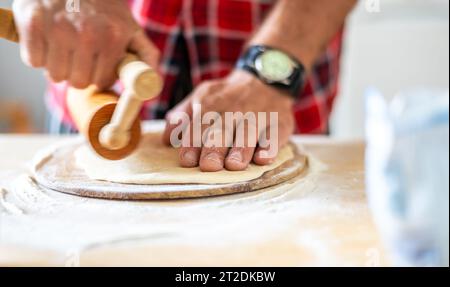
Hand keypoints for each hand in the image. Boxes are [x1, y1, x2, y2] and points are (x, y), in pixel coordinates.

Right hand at [13, 0, 159, 88]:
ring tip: (63, 48)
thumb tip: (152, 87)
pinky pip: (32, 61)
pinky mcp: (31, 22)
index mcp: (112, 37)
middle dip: (78, 73)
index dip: (97, 76)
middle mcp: (86, 34)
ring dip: (58, 66)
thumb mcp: (130, 27)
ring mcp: (57, 28)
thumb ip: (146, 55)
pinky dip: (37, 55)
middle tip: (78, 56)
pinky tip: (47, 40)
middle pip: (76, 82)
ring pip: (54, 75)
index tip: (96, 64)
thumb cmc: (104, 8)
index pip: (100, 82)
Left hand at [163, 70, 294, 171]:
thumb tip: (166, 139)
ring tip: (234, 165)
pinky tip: (263, 158)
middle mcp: (234, 110)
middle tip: (209, 166)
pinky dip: (270, 147)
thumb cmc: (227, 96)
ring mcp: (258, 116)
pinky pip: (275, 137)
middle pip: (222, 132)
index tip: (187, 160)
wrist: (265, 78)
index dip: (192, 144)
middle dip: (214, 149)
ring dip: (241, 150)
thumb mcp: (202, 96)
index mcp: (211, 104)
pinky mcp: (279, 123)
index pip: (199, 126)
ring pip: (248, 135)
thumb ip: (183, 116)